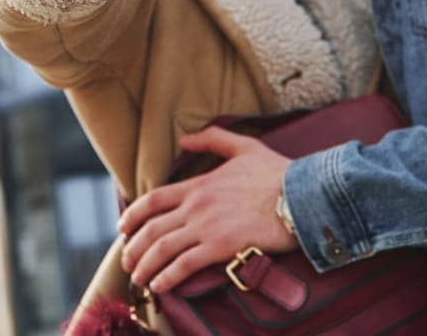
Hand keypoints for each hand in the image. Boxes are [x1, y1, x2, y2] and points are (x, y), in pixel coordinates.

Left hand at [117, 126, 294, 292]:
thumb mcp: (243, 146)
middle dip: (134, 248)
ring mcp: (207, 227)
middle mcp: (196, 206)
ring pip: (163, 249)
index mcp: (199, 185)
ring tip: (138, 279)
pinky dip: (168, 277)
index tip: (122, 228)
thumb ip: (212, 140)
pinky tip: (160, 286)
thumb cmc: (278, 173)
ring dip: (145, 266)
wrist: (303, 195)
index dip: (133, 215)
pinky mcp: (222, 247)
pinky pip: (185, 265)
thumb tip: (184, 139)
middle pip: (152, 228)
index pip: (153, 199)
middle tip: (126, 262)